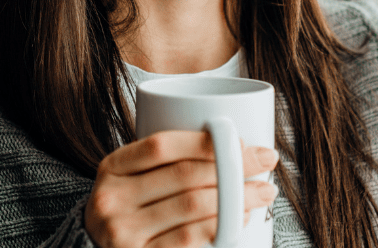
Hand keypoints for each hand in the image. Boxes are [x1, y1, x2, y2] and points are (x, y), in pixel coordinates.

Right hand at [85, 131, 278, 247]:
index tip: (245, 142)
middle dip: (233, 166)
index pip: (161, 145)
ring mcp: (122, 232)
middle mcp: (111, 199)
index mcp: (111, 168)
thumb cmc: (133, 211)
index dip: (206, 141)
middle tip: (266, 161)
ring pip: (191, 206)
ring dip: (237, 197)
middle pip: (182, 175)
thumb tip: (235, 143)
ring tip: (263, 191)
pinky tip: (242, 219)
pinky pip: (188, 239)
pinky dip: (221, 227)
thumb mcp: (134, 180)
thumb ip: (165, 163)